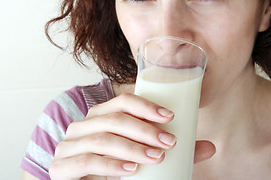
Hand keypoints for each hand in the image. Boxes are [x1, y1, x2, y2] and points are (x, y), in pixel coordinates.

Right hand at [49, 93, 214, 179]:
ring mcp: (69, 146)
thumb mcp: (141, 157)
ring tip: (156, 157)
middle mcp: (82, 126)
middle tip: (168, 141)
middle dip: (144, 129)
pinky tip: (131, 169)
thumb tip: (209, 146)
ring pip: (102, 138)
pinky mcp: (61, 168)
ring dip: (132, 147)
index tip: (170, 117)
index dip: (145, 106)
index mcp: (99, 117)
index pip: (121, 102)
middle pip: (113, 118)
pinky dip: (111, 165)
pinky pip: (87, 161)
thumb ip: (169, 150)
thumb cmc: (114, 169)